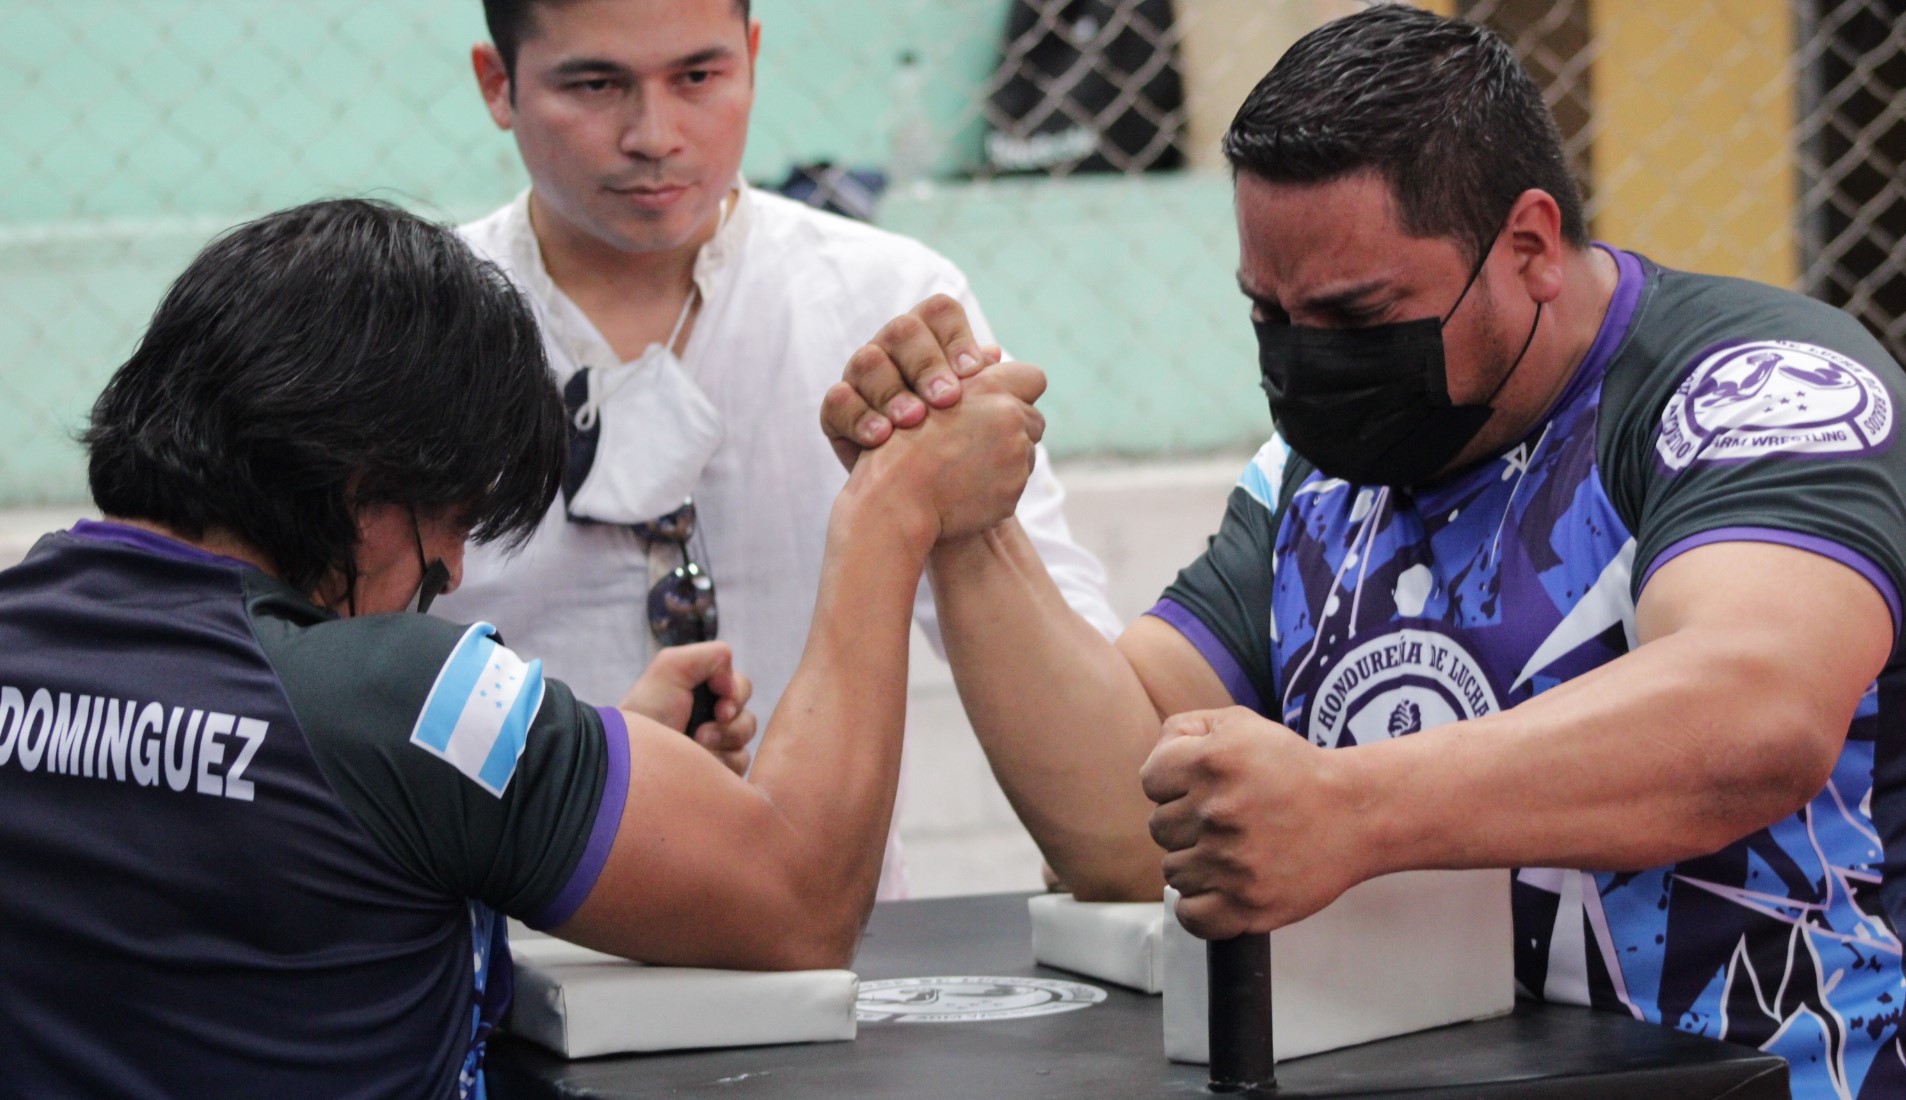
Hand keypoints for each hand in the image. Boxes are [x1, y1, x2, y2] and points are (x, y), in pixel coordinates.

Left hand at [621, 642, 755, 775]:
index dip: (736, 695)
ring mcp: (715, 748)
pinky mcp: (717, 773)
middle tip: (702, 732)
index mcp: (703, 692)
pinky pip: (739, 766)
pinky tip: (699, 765)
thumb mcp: (671, 666)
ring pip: (745, 744)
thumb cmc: (647, 711)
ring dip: (723, 744)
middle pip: (748, 717)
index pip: (741, 687)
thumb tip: (732, 682)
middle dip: (730, 724)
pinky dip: (722, 764)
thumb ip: (712, 655)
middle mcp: (711, 719)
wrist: (632, 757)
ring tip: (694, 748)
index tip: (719, 707)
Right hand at [821, 294, 1002, 471]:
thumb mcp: (973, 415)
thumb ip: (984, 385)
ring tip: (914, 420)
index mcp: (930, 342)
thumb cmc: (951, 447)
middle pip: (903, 331)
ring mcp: (860, 378)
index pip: (940, 314)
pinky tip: (883, 438)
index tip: (973, 371)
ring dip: (893, 392)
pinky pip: (838, 401)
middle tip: (948, 400)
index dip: (957, 336)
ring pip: (868, 361)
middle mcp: (891, 351)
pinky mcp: (837, 411)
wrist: (912, 496)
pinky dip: (861, 418)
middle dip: (927, 364)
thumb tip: (994, 355)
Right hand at [851, 359, 1047, 542]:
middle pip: (1033, 419)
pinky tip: (964, 490)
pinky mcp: (1013, 493)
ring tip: (964, 468)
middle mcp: (1010, 418)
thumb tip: (996, 352)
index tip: (996, 404)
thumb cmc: (900, 445)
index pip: (1032, 378)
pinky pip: (1014, 486)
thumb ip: (969, 375)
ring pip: (1026, 455)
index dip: (1016, 391)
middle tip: (975, 441)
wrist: (893, 500)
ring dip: (1005, 459)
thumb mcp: (924, 393)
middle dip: (1013, 428)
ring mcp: (1015, 458)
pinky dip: (996, 489)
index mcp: (991, 388)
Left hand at [1140, 708, 1369, 939]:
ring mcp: (1230, 863)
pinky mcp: (1247, 904)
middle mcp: (1217, 812)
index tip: (1199, 789)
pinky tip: (1222, 886)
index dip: (1172, 783)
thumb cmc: (1295, 771)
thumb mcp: (1240, 724)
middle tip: (1223, 821)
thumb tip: (1156, 761)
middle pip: (1159, 828)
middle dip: (1186, 823)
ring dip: (1195, 863)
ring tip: (1230, 851)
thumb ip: (1185, 730)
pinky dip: (1201, 905)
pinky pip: (1191, 915)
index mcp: (1211, 762)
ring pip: (1173, 872)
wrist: (1353, 815)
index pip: (1150, 780)